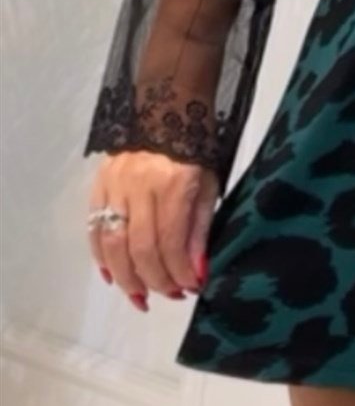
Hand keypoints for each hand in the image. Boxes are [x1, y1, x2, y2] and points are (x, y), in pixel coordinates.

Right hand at [87, 153, 217, 308]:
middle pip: (139, 248)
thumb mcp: (210, 185)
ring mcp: (114, 185)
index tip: (191, 287)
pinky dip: (101, 257)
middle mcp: (139, 186)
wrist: (166, 109)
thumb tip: (196, 271)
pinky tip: (113, 276)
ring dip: (125, 277)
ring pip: (112, 243)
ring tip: (140, 296)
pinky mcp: (98, 185)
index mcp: (173, 183)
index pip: (171, 241)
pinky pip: (94, 228)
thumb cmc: (196, 149)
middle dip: (155, 280)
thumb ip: (200, 229)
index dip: (179, 272)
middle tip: (170, 296)